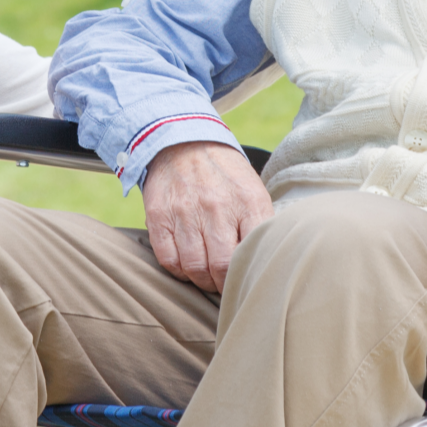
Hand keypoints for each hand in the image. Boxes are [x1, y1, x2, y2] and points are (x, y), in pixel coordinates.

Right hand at [140, 140, 273, 292]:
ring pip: (194, 267)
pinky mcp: (159, 216)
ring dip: (202, 280)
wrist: (184, 142)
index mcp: (248, 201)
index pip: (252, 253)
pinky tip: (186, 265)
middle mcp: (216, 206)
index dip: (248, 275)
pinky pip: (168, 259)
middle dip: (224, 285)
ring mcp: (185, 211)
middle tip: (225, 285)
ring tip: (207, 277)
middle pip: (221, 266)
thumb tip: (267, 262)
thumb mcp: (254, 191)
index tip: (246, 279)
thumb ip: (261, 224)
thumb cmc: (225, 175)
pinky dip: (178, 271)